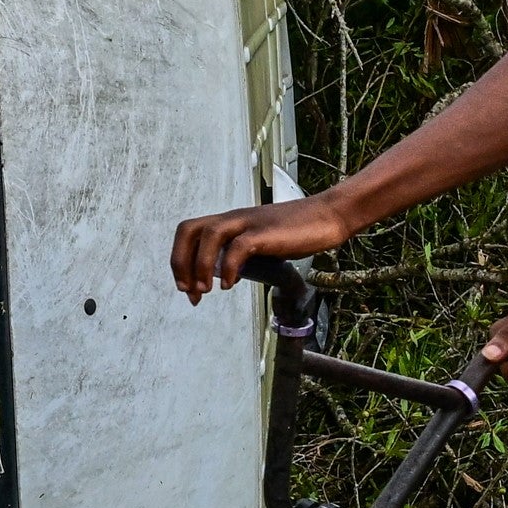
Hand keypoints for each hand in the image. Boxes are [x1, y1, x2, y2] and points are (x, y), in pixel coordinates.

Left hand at [171, 194, 354, 298]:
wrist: (328, 216)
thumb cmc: (297, 231)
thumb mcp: (261, 242)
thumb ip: (241, 253)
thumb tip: (224, 274)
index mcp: (230, 221)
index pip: (189, 232)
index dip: (180, 260)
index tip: (188, 289)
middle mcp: (234, 218)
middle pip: (189, 230)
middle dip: (181, 263)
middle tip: (189, 292)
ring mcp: (249, 222)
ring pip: (209, 234)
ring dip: (200, 266)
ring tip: (205, 291)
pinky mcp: (266, 232)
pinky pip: (239, 246)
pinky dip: (230, 267)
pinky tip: (231, 285)